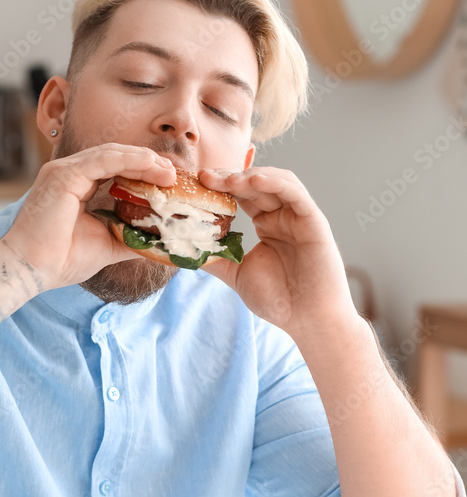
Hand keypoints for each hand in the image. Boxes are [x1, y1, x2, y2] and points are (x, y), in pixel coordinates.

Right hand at [3, 144, 175, 292]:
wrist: (30, 270)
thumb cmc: (60, 261)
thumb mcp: (106, 246)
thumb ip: (129, 237)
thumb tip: (157, 241)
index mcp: (75, 186)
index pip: (114, 169)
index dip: (142, 171)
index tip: (167, 182)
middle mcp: (68, 173)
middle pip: (116, 157)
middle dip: (147, 162)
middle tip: (173, 173)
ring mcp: (64, 171)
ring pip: (112, 154)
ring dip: (143, 160)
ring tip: (168, 170)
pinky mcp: (63, 174)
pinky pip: (103, 159)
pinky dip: (128, 159)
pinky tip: (150, 163)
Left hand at [198, 166, 358, 344]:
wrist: (308, 320)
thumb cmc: (279, 300)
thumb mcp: (236, 275)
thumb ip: (215, 259)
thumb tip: (182, 249)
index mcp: (267, 225)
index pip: (242, 196)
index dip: (221, 187)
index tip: (198, 184)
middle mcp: (283, 216)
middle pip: (255, 185)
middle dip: (229, 178)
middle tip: (205, 177)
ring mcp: (298, 216)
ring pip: (275, 182)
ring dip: (250, 177)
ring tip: (227, 180)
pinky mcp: (313, 220)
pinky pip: (295, 193)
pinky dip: (275, 183)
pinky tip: (254, 181)